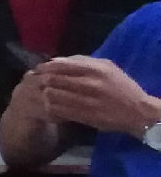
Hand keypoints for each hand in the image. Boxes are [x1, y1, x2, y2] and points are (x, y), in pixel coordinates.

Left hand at [35, 57, 160, 136]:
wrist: (138, 111)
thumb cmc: (120, 86)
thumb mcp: (106, 67)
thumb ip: (81, 61)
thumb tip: (54, 60)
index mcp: (96, 69)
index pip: (60, 65)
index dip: (45, 68)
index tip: (38, 70)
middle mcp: (91, 84)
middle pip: (53, 80)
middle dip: (42, 82)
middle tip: (37, 84)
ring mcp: (88, 101)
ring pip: (54, 96)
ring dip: (45, 96)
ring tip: (42, 96)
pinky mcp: (85, 116)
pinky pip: (59, 111)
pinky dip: (52, 108)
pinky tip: (51, 107)